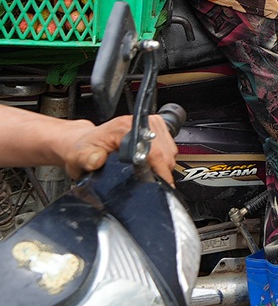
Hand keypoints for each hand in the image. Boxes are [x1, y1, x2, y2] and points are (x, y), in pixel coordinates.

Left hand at [59, 115, 176, 183]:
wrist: (82, 142)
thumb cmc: (83, 150)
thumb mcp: (79, 158)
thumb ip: (88, 159)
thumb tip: (98, 159)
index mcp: (124, 127)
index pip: (153, 150)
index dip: (156, 169)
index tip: (156, 183)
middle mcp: (140, 122)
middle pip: (165, 152)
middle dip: (160, 170)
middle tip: (147, 180)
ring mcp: (149, 123)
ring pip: (170, 150)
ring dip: (162, 164)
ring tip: (147, 171)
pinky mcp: (155, 126)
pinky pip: (169, 146)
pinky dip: (163, 159)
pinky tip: (149, 163)